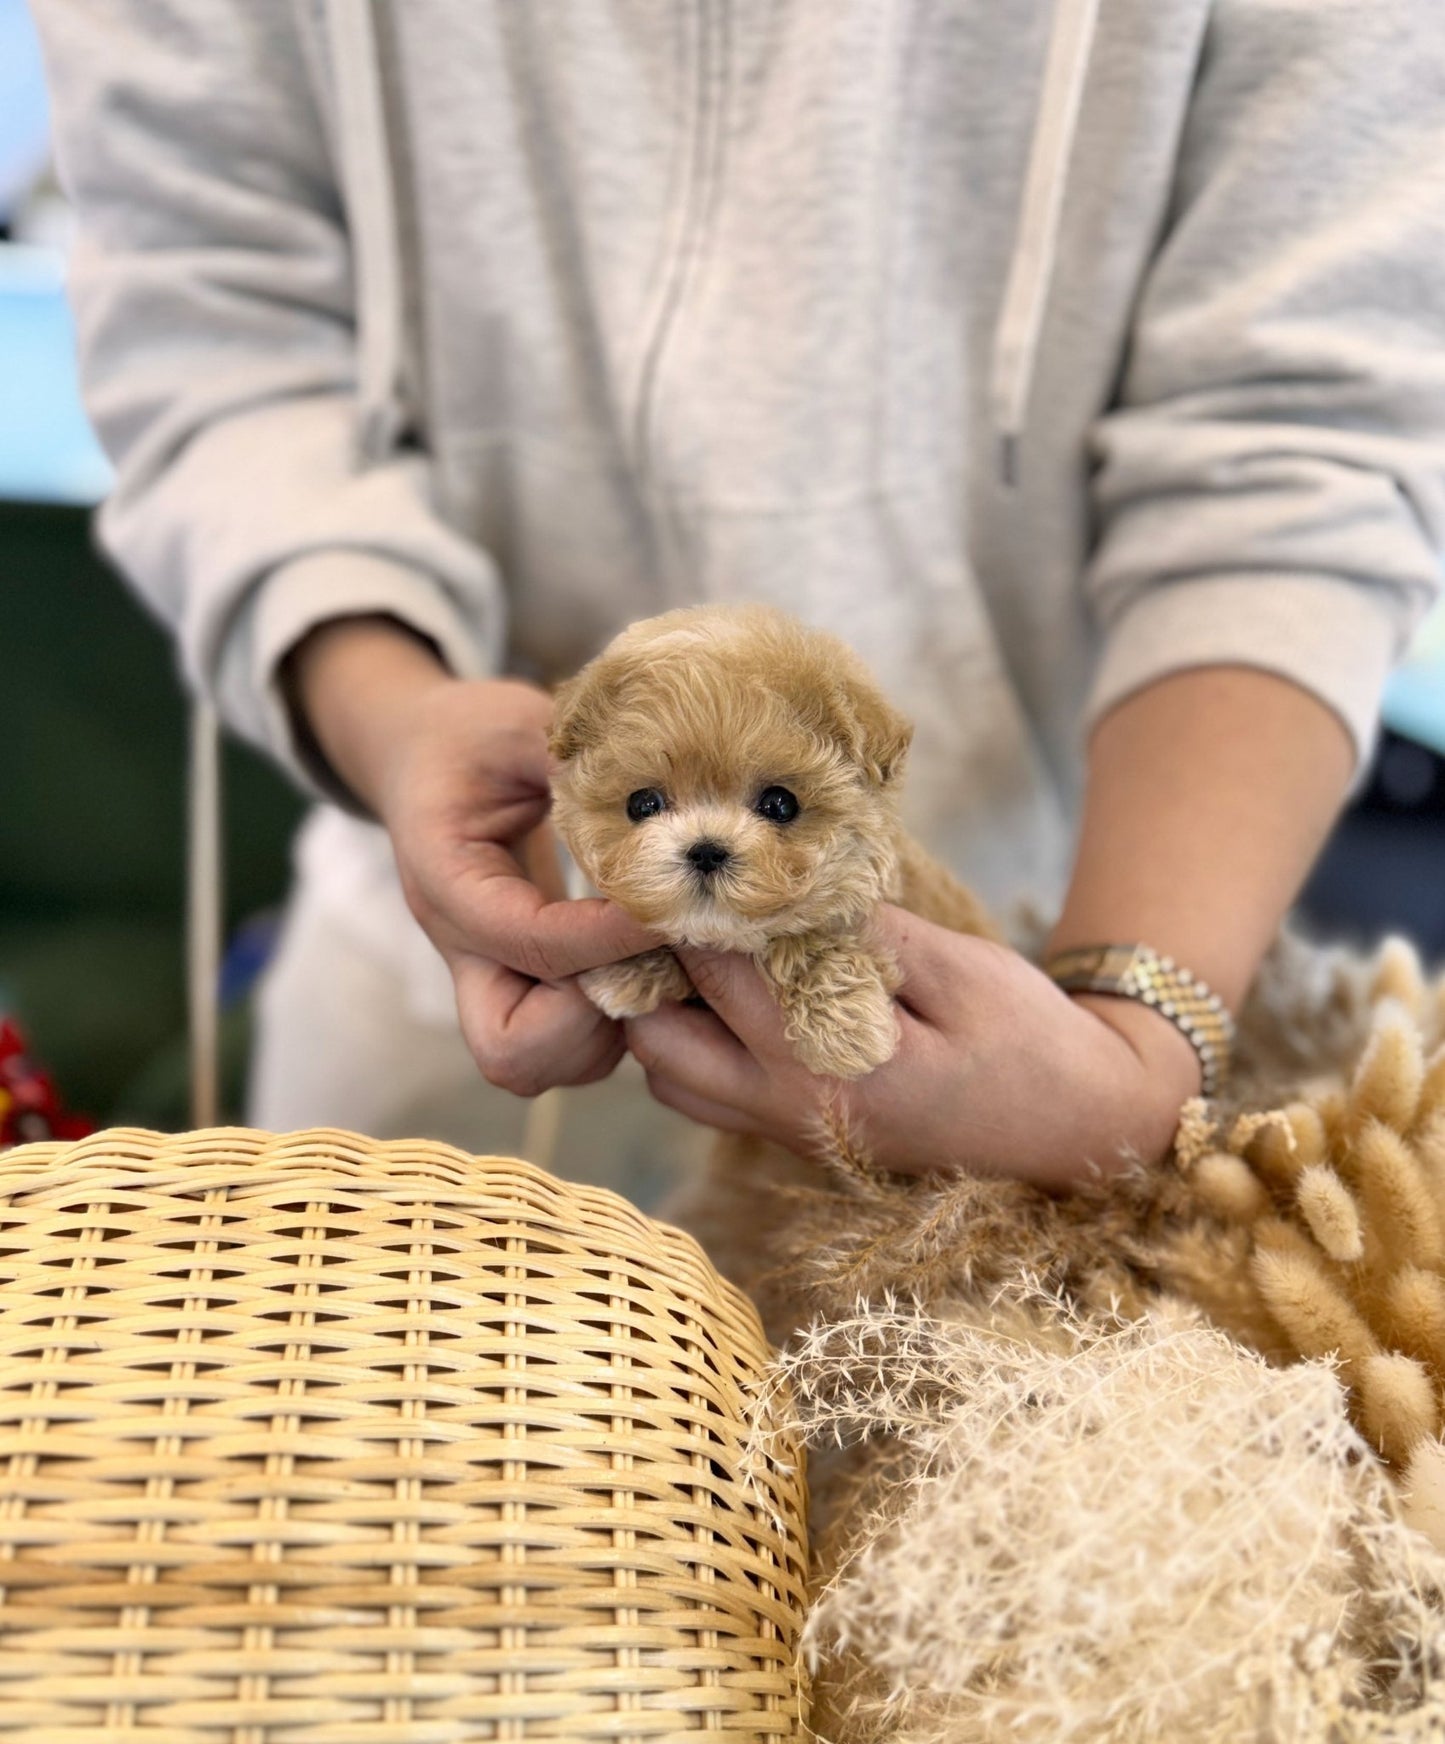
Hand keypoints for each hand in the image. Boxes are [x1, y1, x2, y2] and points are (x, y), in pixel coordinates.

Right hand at [288, 617, 657, 1094]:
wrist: (426, 759)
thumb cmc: (471, 738)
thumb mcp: (517, 724)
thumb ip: (574, 757)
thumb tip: (660, 790)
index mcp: (447, 882)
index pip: (529, 940)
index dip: (608, 935)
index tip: (672, 904)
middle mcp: (464, 950)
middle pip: (507, 1048)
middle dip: (590, 1018)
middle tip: (648, 958)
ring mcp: (493, 978)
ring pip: (544, 1064)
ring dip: (611, 1026)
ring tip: (659, 954)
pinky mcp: (527, 988)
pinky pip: (573, 1047)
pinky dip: (619, 1022)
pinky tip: (654, 954)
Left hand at [623, 907, 1201, 1188]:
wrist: (1081, 1131)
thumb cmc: (1030, 1043)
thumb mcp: (959, 969)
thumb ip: (864, 935)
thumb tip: (784, 885)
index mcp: (827, 1067)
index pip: (715, 975)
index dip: (686, 911)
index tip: (672, 857)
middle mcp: (790, 1110)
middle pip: (658, 1043)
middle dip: (647, 971)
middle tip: (673, 906)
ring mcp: (789, 1131)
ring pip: (671, 1080)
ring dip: (665, 1015)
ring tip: (697, 947)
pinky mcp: (799, 1134)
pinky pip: (709, 1097)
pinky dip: (696, 1046)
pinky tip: (733, 992)